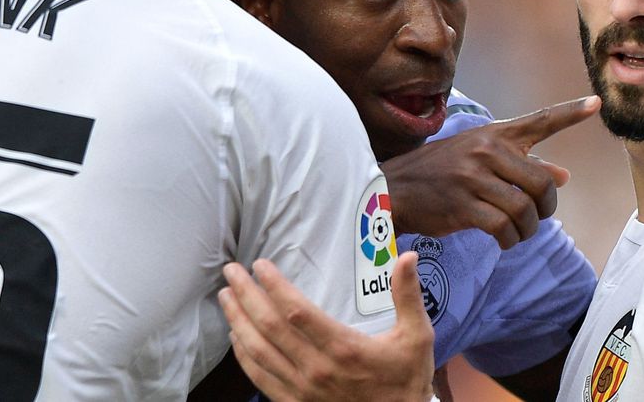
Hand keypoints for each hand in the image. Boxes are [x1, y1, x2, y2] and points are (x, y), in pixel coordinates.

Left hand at [219, 252, 434, 401]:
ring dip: (237, 322)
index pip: (296, 311)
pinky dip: (243, 355)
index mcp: (343, 347)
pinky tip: (236, 337)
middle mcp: (316, 369)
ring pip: (258, 352)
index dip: (273, 285)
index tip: (260, 264)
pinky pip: (260, 378)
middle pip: (269, 327)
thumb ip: (408, 295)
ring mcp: (302, 390)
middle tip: (231, 272)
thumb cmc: (406, 379)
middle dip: (245, 296)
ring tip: (225, 297)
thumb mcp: (417, 336)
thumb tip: (409, 256)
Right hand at [380, 95, 599, 248]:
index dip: (569, 113)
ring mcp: (474, 177)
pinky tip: (502, 240)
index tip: (596, 104)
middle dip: (546, 207)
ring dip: (527, 229)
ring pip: (524, 209)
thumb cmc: (441, 173)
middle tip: (536, 217)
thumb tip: (563, 175)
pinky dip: (509, 240)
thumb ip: (521, 164)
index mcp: (493, 134)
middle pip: (542, 183)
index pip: (538, 121)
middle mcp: (486, 150)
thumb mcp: (478, 158)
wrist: (394, 189)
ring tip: (517, 232)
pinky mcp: (463, 205)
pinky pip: (503, 228)